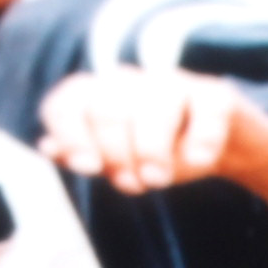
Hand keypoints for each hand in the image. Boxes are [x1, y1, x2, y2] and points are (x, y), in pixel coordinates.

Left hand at [38, 66, 267, 194]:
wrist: (218, 150)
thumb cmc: (159, 155)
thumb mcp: (118, 162)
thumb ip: (83, 156)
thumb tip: (48, 148)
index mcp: (100, 97)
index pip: (68, 102)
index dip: (72, 135)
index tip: (89, 168)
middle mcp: (133, 83)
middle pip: (108, 107)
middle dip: (116, 152)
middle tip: (133, 185)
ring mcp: (175, 85)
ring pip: (154, 103)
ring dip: (152, 148)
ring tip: (159, 181)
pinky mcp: (215, 97)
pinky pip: (206, 111)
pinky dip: (201, 141)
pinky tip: (199, 163)